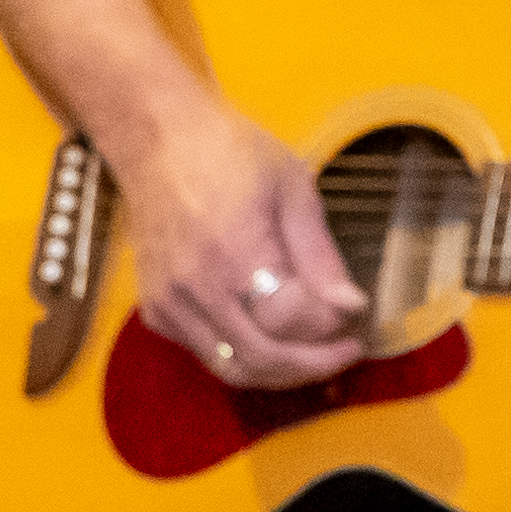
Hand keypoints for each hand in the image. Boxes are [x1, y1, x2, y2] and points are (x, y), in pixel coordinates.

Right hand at [119, 107, 366, 390]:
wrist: (157, 139)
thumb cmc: (230, 153)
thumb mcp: (292, 189)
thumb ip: (320, 255)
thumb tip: (350, 306)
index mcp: (234, 252)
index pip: (289, 321)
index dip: (328, 329)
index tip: (354, 319)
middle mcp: (196, 288)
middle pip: (262, 358)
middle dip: (312, 365)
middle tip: (343, 352)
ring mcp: (170, 303)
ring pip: (231, 368)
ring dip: (279, 371)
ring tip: (313, 354)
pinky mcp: (156, 310)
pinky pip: (204, 353)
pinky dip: (241, 356)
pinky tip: (266, 333)